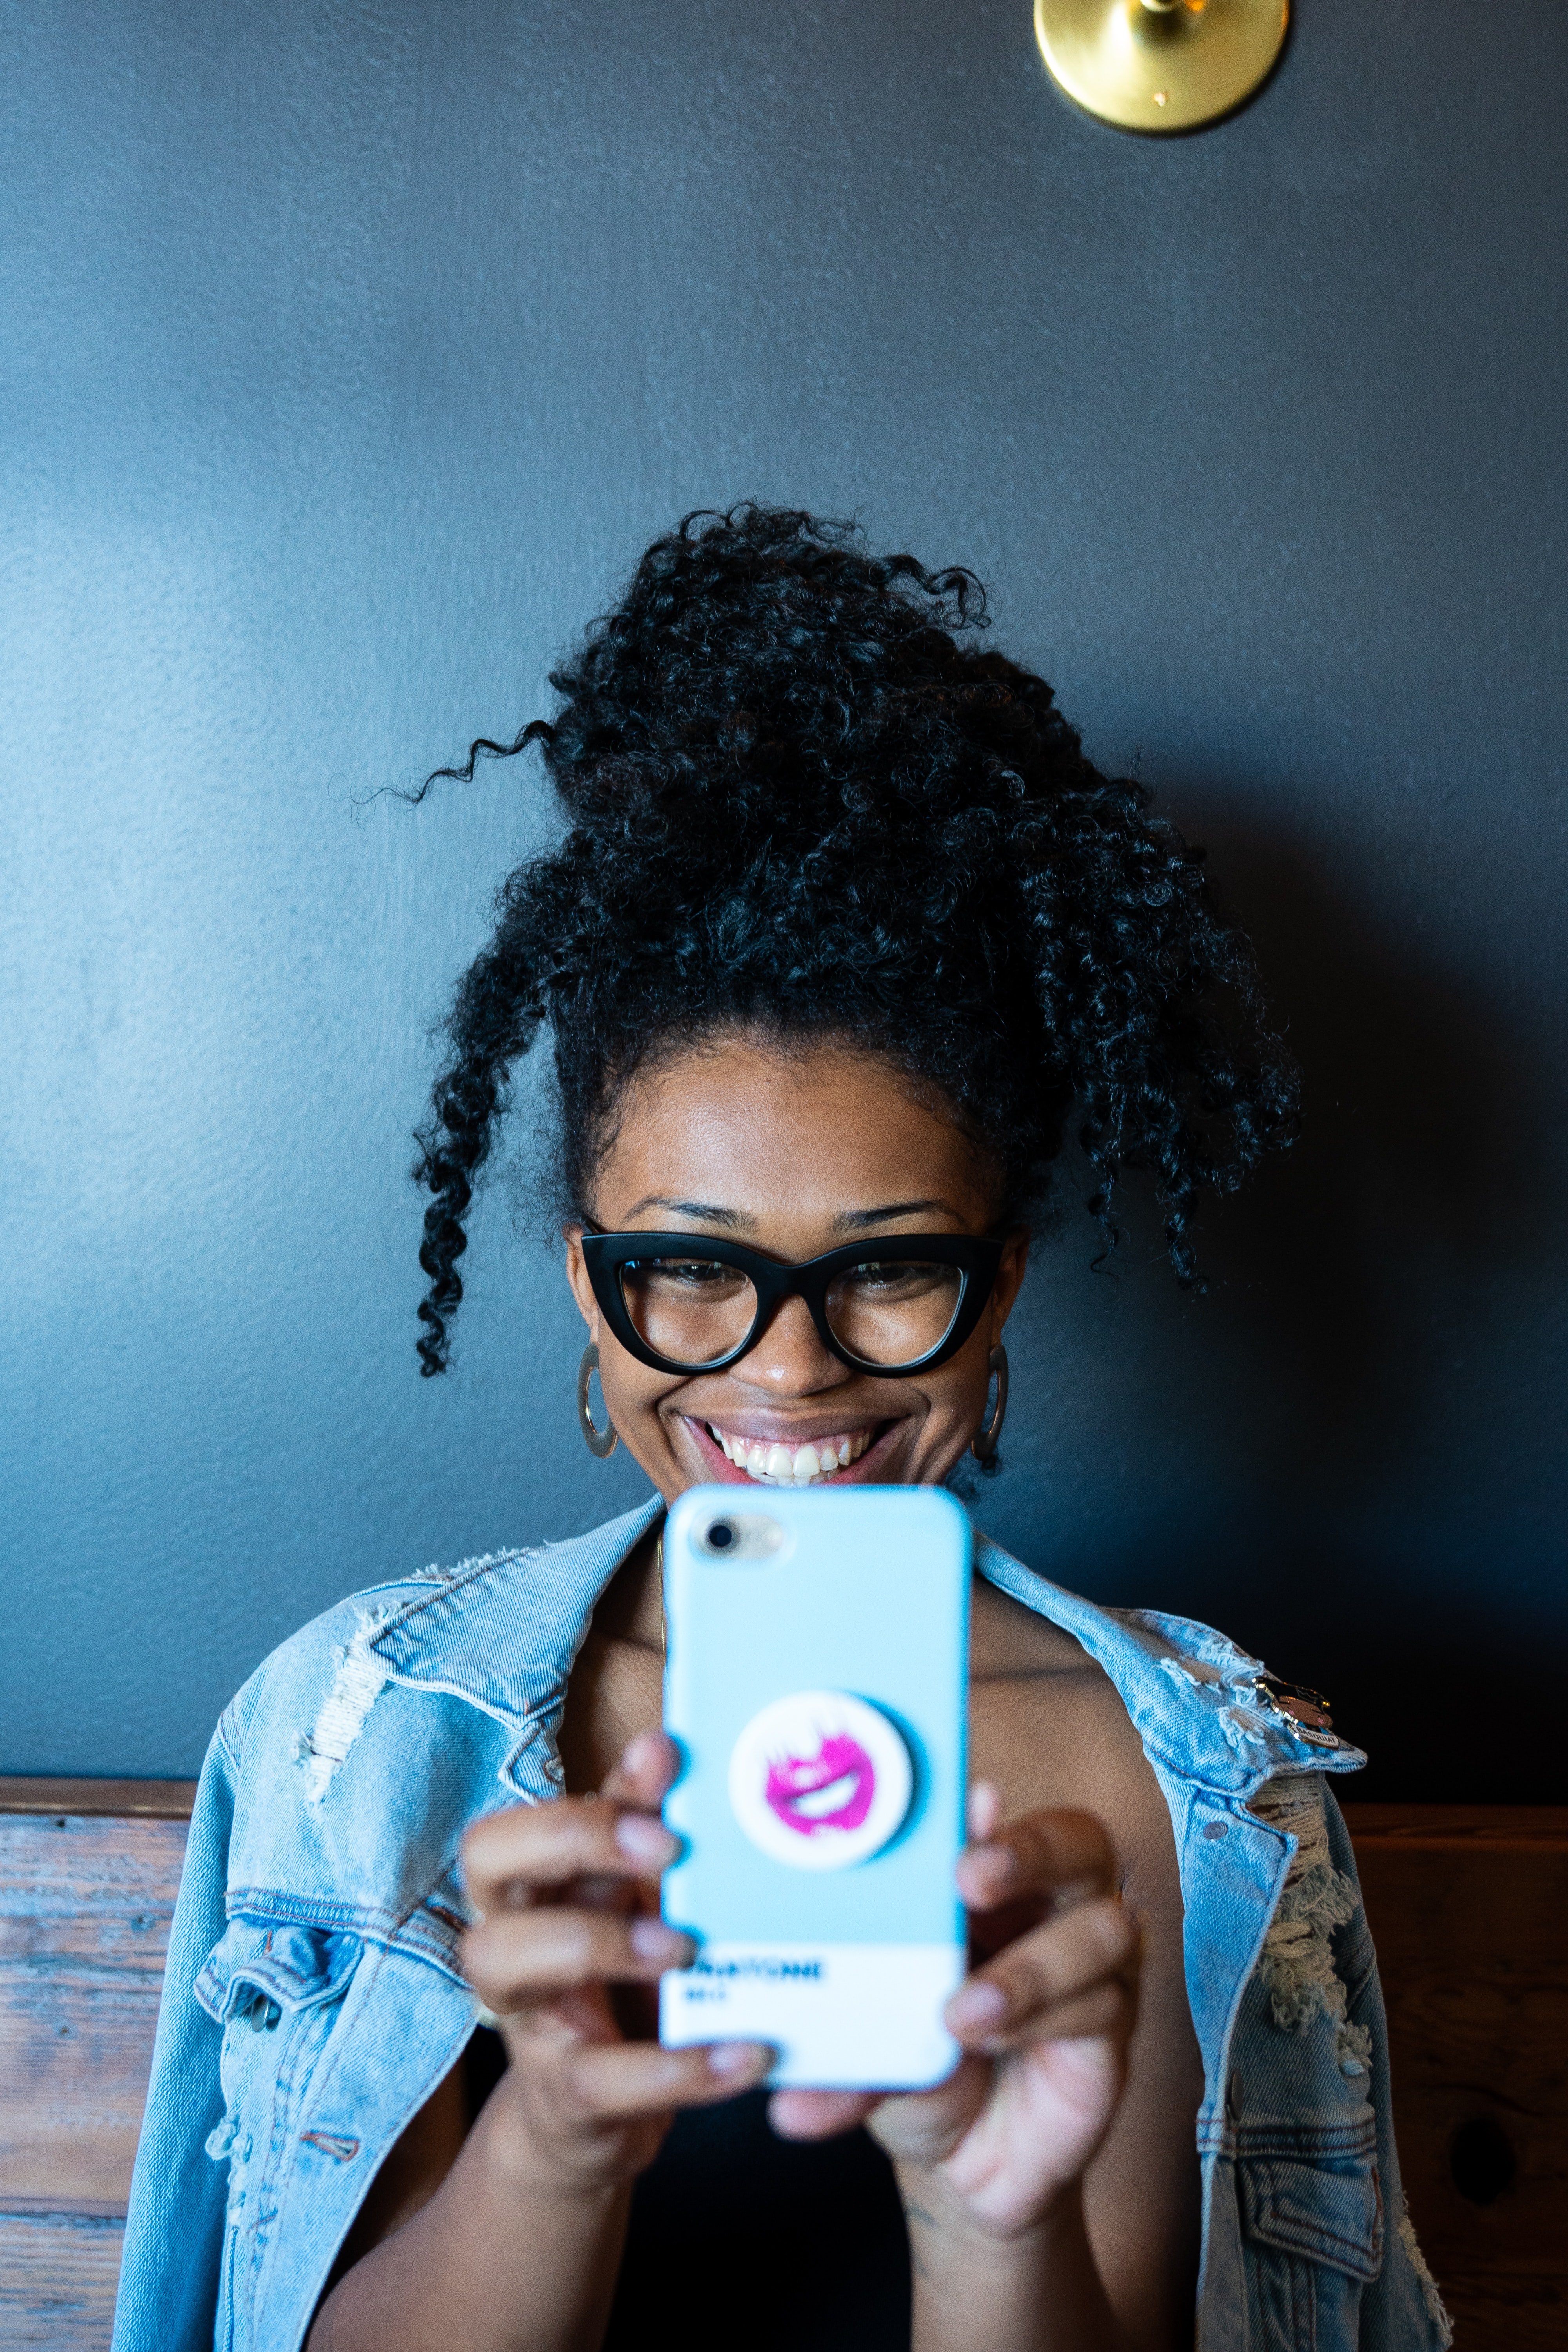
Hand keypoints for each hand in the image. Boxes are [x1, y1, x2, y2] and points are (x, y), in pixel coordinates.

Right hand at [460, 1733, 772, 2194]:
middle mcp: (514, 1934)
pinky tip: (745, 2052)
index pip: (517, 1816)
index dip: (582, 1794)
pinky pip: (598, 2079)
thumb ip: (645, 1826)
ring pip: (501, 1959)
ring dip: (599, 1941)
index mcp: (535, 1882)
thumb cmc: (621, 1979)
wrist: (595, 2117)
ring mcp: (529, 2014)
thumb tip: (669, 1744)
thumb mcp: (632, 1899)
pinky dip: (675, 2068)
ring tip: (686, 1947)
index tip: (665, 1764)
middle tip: (668, 1847)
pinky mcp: (565, 2092)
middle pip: (484, 1860)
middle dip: (574, 1836)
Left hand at [770, 1788, 1138, 2240]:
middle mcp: (1046, 1904)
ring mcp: (1090, 1961)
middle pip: (1080, 1839)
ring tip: (962, 2013)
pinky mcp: (1111, 2024)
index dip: (985, 1807)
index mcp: (984, 1883)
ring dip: (1029, 1969)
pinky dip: (1041, 2020)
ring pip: (1103, 1927)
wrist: (964, 2158)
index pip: (999, 1817)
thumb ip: (845, 2057)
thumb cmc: (918, 2066)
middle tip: (969, 1879)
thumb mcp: (875, 2048)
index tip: (966, 1804)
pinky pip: (1100, 2004)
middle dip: (1029, 1849)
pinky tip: (994, 2042)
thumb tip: (790, 2102)